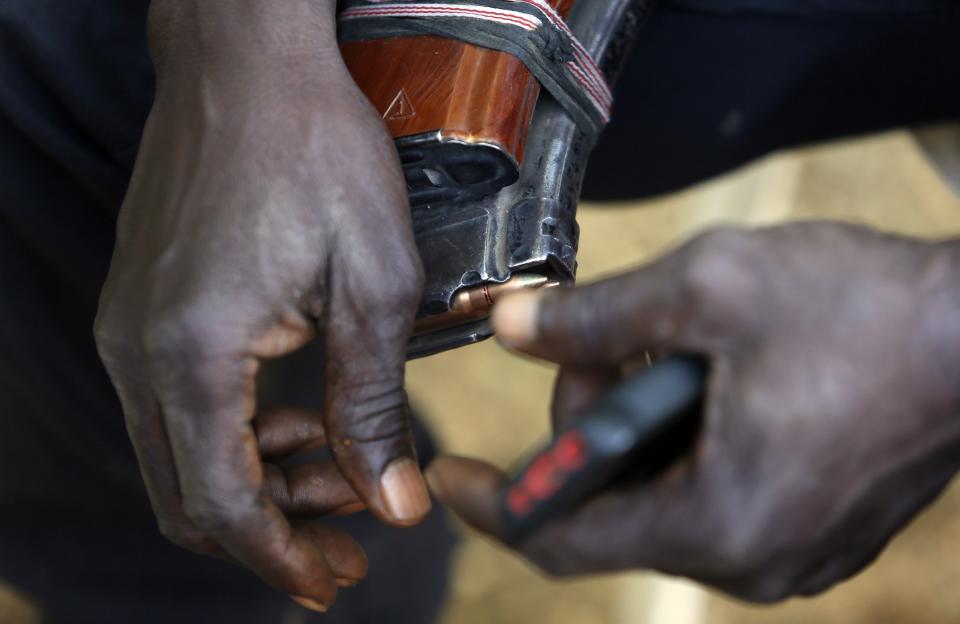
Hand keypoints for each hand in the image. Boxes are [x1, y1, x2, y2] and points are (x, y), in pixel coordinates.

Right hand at [94, 1, 428, 610]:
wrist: (248, 63)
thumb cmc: (316, 154)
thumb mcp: (374, 283)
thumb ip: (375, 403)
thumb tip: (394, 502)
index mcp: (194, 354)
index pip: (223, 504)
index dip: (279, 558)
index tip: (332, 582)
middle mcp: (139, 351)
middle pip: (190, 496)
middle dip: (272, 533)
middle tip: (348, 543)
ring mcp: (130, 328)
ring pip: (181, 456)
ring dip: (261, 484)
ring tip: (342, 476)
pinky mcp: (142, 307)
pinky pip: (177, 406)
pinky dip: (240, 435)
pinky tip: (301, 418)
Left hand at [426, 222, 959, 601]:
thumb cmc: (864, 309)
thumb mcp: (708, 288)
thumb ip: (593, 316)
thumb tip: (510, 327)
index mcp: (718, 518)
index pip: (561, 538)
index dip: (494, 504)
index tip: (448, 478)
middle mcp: (753, 560)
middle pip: (611, 508)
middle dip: (586, 422)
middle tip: (605, 341)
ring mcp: (789, 552)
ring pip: (661, 498)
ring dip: (638, 425)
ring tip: (670, 346)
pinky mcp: (813, 528)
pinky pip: (710, 496)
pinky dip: (684, 442)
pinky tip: (707, 377)